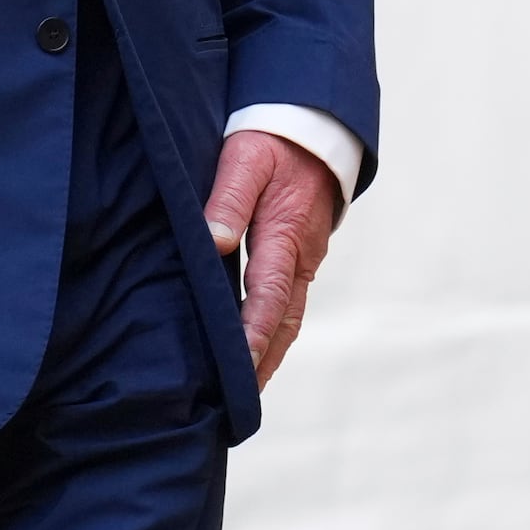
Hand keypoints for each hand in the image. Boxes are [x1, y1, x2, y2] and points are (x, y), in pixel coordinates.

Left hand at [205, 128, 342, 384]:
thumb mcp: (245, 159)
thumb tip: (214, 242)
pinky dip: (274, 332)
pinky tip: (255, 350)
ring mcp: (304, 259)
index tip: (236, 366)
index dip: (251, 334)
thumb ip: (226, 199)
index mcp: (283, 235)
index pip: (267, 297)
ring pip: (288, 318)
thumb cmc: (273, 140)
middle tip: (236, 403)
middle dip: (262, 362)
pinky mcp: (299, 256)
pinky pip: (288, 303)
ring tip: (244, 391)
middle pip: (283, 322)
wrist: (315, 126)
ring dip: (269, 353)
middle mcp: (299, 256)